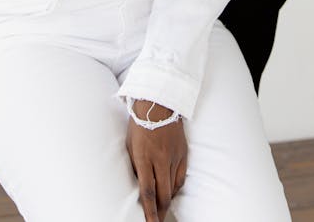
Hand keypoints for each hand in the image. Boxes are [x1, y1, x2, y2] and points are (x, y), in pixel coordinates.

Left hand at [126, 103, 186, 221]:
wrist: (158, 102)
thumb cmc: (139, 124)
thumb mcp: (130, 146)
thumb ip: (135, 167)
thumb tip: (139, 186)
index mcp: (144, 158)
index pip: (148, 192)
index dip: (149, 212)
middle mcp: (161, 159)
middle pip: (163, 195)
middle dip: (159, 213)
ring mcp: (174, 156)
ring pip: (172, 188)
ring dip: (167, 201)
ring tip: (161, 210)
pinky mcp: (183, 153)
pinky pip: (180, 177)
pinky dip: (175, 188)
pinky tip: (170, 192)